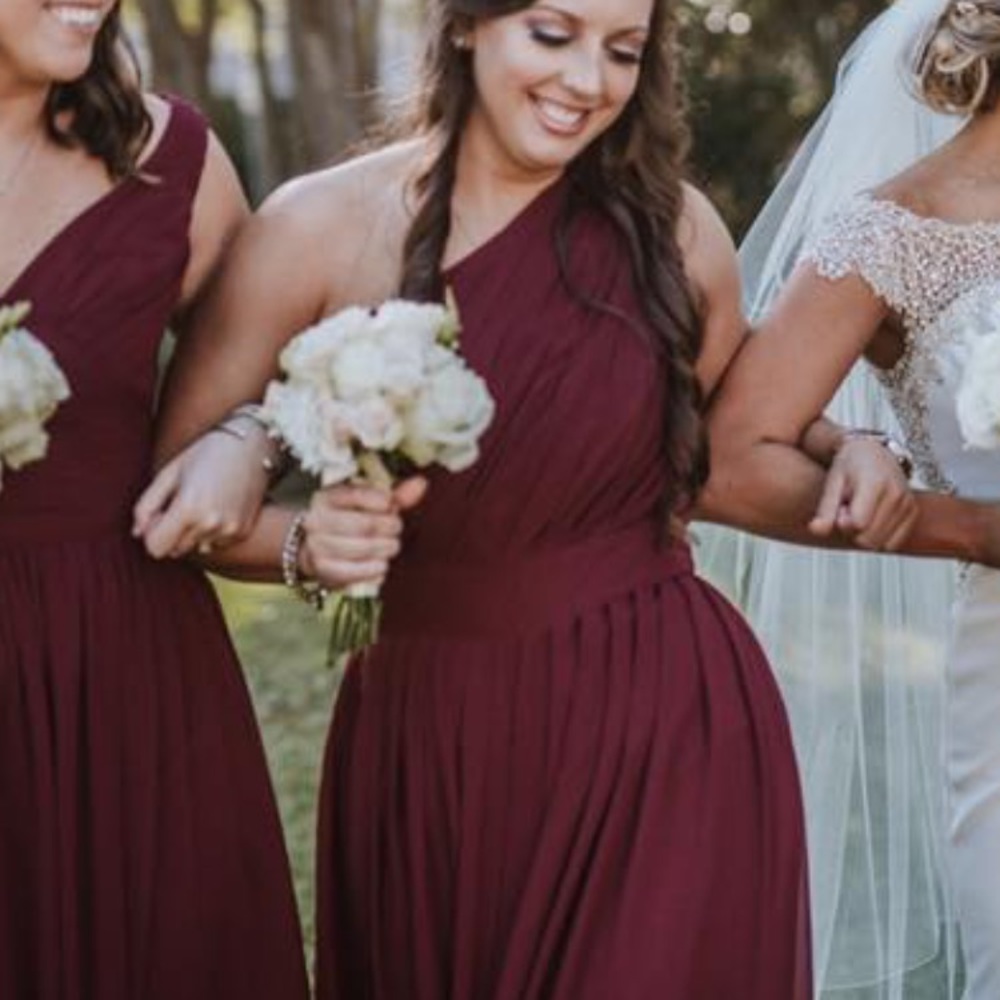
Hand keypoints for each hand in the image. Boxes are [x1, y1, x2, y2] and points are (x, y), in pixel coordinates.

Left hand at [134, 429, 271, 558]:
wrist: (251, 446)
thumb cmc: (206, 453)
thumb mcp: (168, 473)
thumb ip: (146, 505)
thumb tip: (137, 532)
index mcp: (188, 508)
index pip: (155, 548)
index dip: (151, 533)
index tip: (159, 513)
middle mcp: (210, 524)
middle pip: (174, 550)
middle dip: (171, 533)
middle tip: (180, 505)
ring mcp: (229, 530)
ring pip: (195, 547)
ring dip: (192, 532)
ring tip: (203, 503)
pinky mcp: (242, 531)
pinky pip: (215, 542)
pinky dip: (212, 531)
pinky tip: (219, 506)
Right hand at [299, 477, 426, 589]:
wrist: (319, 548)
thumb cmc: (352, 521)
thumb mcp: (370, 504)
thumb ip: (396, 495)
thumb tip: (421, 483)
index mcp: (327, 497)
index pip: (357, 494)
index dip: (382, 501)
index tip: (391, 505)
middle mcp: (317, 519)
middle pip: (365, 524)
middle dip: (389, 527)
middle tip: (395, 529)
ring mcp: (317, 545)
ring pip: (362, 548)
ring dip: (385, 549)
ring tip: (391, 546)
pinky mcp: (323, 569)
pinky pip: (355, 571)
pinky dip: (374, 569)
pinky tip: (381, 564)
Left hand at [809, 437, 916, 549]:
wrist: (875, 452)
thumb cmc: (850, 465)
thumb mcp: (833, 482)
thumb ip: (825, 509)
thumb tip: (816, 530)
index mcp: (875, 483)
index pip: (857, 524)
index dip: (842, 521)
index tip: (840, 506)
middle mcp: (896, 495)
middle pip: (867, 539)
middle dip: (852, 530)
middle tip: (849, 509)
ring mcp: (907, 505)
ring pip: (879, 545)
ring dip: (864, 534)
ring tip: (861, 511)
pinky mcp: (912, 514)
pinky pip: (891, 544)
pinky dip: (878, 537)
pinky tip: (872, 518)